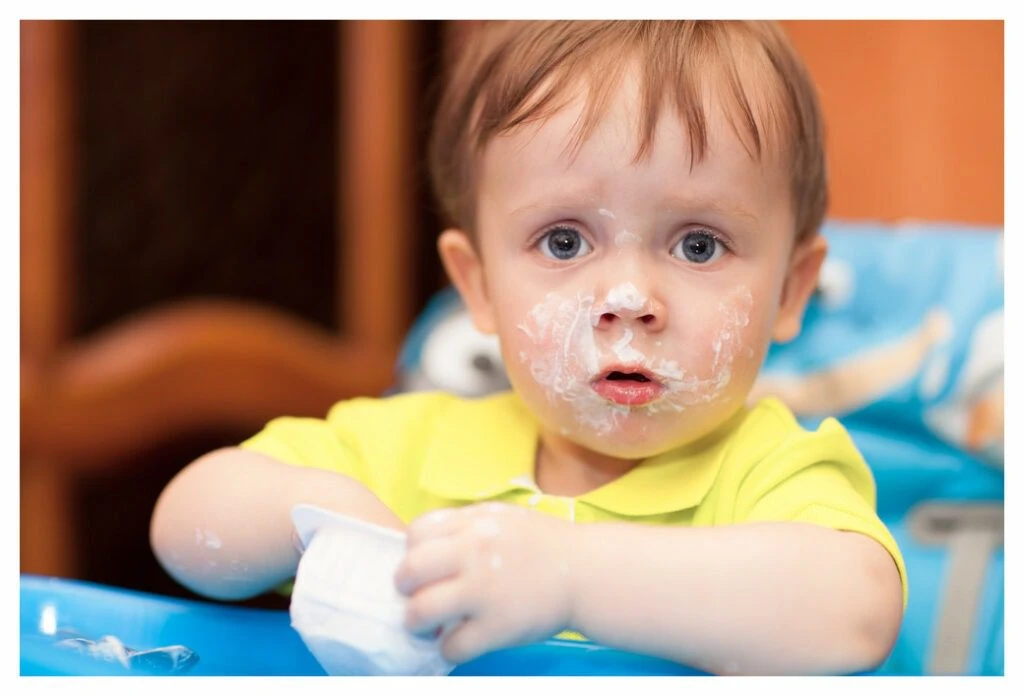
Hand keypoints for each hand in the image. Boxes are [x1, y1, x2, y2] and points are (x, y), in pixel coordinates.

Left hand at [394, 502, 576, 663]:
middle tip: (416, 597)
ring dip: (417, 623)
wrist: (587, 572)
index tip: (424, 566)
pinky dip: (449, 648)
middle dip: (404, 588)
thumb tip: (424, 547)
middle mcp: (475, 553)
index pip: (417, 533)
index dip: (413, 552)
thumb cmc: (543, 544)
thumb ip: (464, 526)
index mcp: (475, 523)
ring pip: (421, 611)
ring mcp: (485, 591)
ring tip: (429, 626)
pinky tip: (460, 640)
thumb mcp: (502, 516)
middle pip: (409, 570)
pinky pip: (452, 645)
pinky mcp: (498, 627)